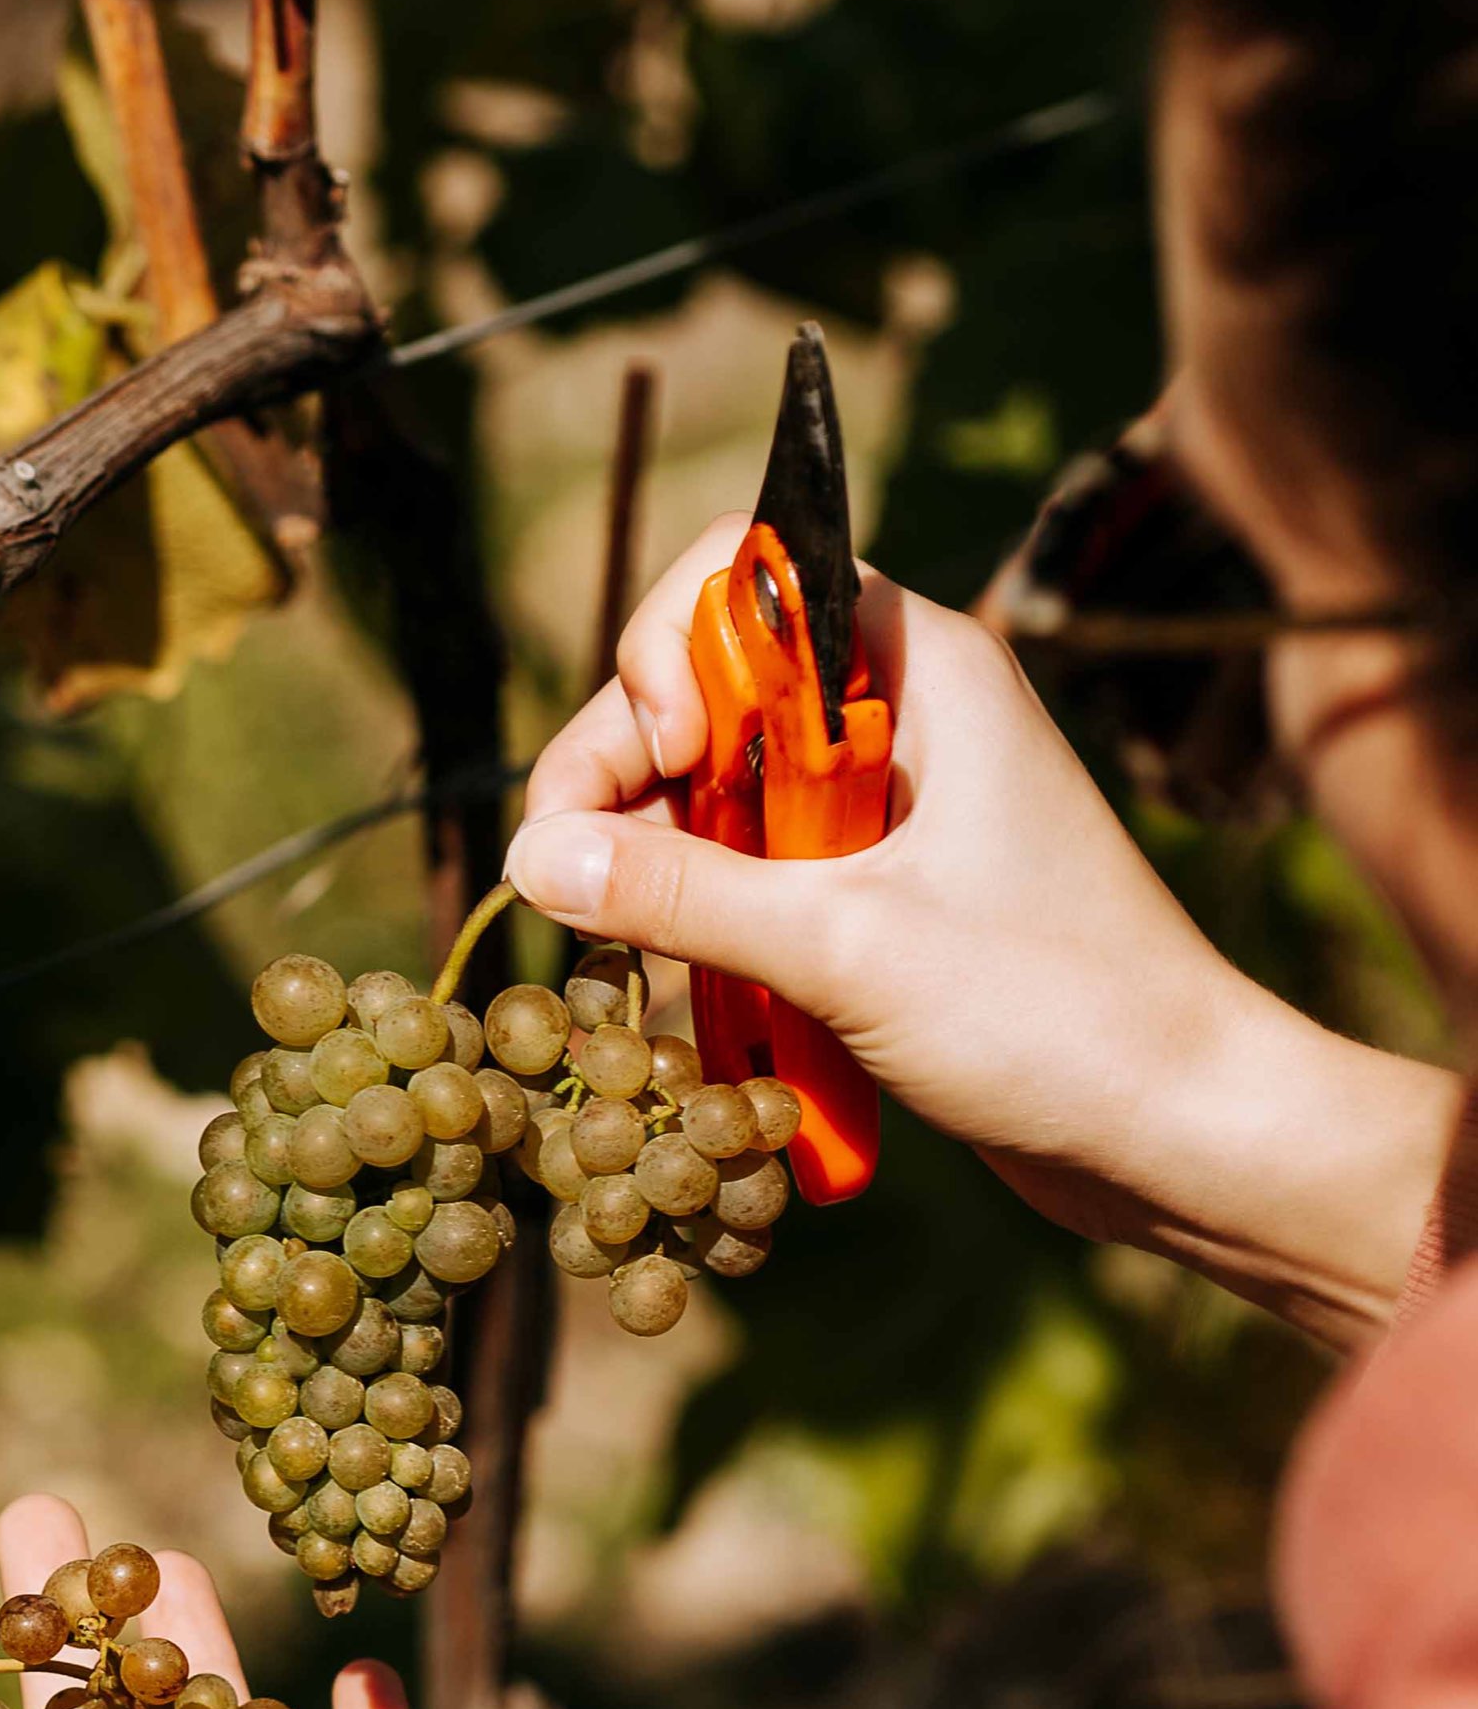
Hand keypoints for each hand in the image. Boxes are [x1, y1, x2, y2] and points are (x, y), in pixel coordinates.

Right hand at [505, 520, 1456, 1352]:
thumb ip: (680, 893)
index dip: (668, 657)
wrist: (1176, 1130)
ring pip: (713, 799)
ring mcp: (886, 813)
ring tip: (632, 966)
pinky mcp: (880, 898)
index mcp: (916, 665)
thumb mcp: (846, 947)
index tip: (664, 766)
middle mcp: (896, 718)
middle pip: (704, 695)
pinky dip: (705, 930)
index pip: (741, 578)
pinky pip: (751, 880)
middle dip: (630, 784)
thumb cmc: (1051, 1015)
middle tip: (586, 896)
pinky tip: (690, 1002)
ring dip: (656, 873)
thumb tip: (532, 856)